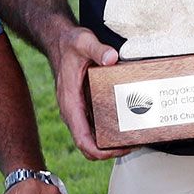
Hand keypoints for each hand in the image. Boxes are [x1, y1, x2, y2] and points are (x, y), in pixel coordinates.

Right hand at [48, 26, 128, 160]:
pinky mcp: (84, 106)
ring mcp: (79, 110)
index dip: (101, 151)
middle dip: (111, 150)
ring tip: (134, 136)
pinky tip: (126, 122)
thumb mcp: (83, 42)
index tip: (121, 149)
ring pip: (93, 138)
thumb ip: (97, 49)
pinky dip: (109, 130)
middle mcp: (73, 111)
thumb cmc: (70, 45)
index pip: (82, 140)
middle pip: (89, 145)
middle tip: (134, 143)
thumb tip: (111, 58)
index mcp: (70, 103)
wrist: (60, 41)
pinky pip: (95, 126)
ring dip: (111, 142)